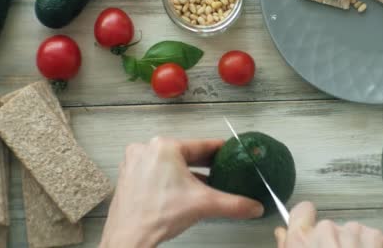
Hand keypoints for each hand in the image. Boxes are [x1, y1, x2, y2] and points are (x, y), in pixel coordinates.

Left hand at [99, 137, 263, 247]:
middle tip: (221, 168)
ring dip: (186, 172)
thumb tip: (254, 206)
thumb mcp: (204, 204)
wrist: (129, 238)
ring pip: (169, 163)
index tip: (230, 150)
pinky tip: (180, 191)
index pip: (201, 145)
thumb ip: (234, 204)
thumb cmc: (158, 215)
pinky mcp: (127, 176)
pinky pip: (155, 171)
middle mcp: (147, 149)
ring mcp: (134, 162)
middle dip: (203, 163)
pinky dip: (169, 179)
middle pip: (184, 153)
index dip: (219, 150)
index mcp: (165, 147)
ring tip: (203, 182)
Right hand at [274, 202, 382, 247]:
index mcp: (302, 238)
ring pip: (350, 232)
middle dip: (332, 241)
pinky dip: (370, 247)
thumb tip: (282, 233)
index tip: (310, 229)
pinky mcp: (376, 237)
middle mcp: (326, 230)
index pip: (301, 210)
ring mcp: (352, 232)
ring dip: (352, 245)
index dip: (306, 219)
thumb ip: (287, 246)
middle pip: (327, 227)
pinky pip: (371, 236)